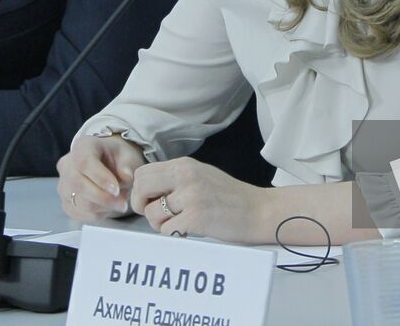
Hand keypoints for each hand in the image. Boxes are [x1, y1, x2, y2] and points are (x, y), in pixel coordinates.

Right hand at [58, 134, 146, 221]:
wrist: (109, 164)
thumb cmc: (117, 157)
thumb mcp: (128, 155)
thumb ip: (127, 165)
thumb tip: (126, 177)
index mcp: (82, 146)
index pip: (85, 162)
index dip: (100, 178)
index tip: (117, 190)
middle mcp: (67, 164)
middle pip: (78, 185)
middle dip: (103, 198)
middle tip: (123, 204)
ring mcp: (63, 185)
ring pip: (79, 203)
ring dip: (103, 207)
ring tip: (119, 201)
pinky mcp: (66, 202)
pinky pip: (79, 214)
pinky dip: (97, 214)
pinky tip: (109, 207)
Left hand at [129, 157, 263, 241]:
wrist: (259, 210)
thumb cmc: (230, 197)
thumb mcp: (200, 175)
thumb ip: (175, 178)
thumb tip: (145, 190)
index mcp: (184, 165)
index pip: (142, 173)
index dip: (139, 191)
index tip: (149, 201)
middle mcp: (185, 176)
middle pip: (141, 189)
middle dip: (141, 206)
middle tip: (156, 216)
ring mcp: (190, 197)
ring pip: (152, 214)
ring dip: (161, 224)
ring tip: (180, 223)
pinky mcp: (195, 217)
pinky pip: (166, 230)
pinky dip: (174, 234)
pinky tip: (190, 230)